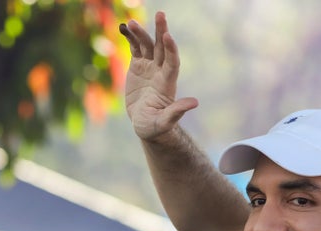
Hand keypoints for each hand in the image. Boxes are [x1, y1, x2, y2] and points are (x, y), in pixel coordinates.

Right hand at [119, 13, 197, 141]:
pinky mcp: (137, 67)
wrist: (146, 124)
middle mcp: (160, 72)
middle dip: (161, 31)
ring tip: (130, 23)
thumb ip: (176, 112)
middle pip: (161, 49)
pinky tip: (125, 28)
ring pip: (146, 46)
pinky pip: (135, 48)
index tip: (167, 36)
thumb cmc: (156, 127)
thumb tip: (194, 103)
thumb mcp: (164, 122)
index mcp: (167, 84)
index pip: (171, 62)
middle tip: (161, 14)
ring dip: (140, 33)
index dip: (171, 49)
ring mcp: (149, 68)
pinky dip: (130, 38)